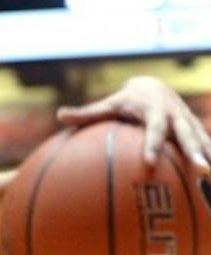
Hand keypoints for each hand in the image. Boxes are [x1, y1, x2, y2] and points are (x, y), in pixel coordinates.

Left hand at [58, 75, 210, 170]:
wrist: (153, 86)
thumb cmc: (125, 100)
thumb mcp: (108, 104)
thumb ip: (86, 113)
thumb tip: (59, 115)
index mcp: (155, 109)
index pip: (155, 128)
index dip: (153, 144)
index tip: (149, 163)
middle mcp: (176, 114)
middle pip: (187, 133)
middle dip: (193, 150)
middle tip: (198, 169)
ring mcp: (187, 121)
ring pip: (201, 138)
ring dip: (208, 155)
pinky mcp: (193, 129)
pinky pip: (205, 143)